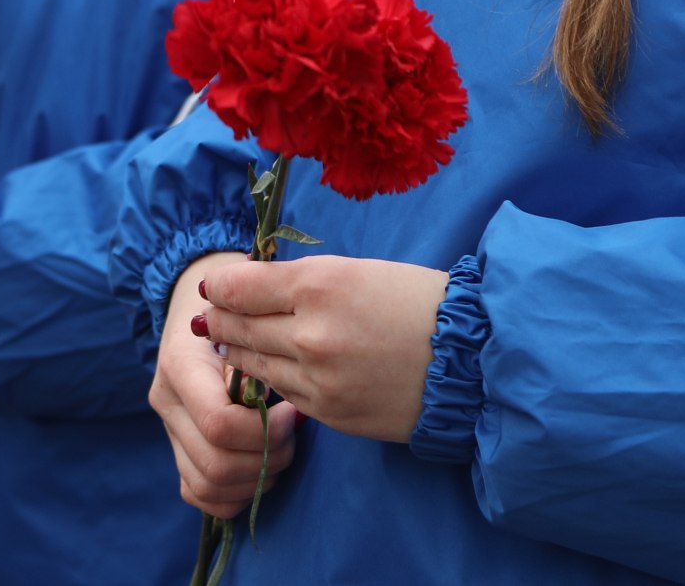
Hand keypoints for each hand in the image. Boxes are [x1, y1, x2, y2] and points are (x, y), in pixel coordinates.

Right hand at [152, 252, 297, 517]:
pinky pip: (197, 493)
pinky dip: (232, 494)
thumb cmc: (234, 306)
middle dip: (267, 459)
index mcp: (179, 366)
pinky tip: (257, 470)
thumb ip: (257, 355)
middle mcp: (166, 402)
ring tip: (279, 449)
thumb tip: (279, 403)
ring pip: (207, 485)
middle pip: (216, 464)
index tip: (294, 412)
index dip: (264, 431)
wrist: (199, 303)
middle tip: (293, 434)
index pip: (219, 424)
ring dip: (255, 478)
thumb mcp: (246, 317)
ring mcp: (168, 429)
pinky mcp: (177, 448)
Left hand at [197, 254, 447, 444]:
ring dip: (238, 350)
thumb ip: (304, 280)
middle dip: (223, 319)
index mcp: (321, 284)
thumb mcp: (361, 271)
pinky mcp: (328, 413)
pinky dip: (269, 378)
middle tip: (212, 315)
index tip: (215, 287)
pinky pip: (282, 393)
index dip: (223, 286)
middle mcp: (310, 332)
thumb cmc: (422, 303)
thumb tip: (254, 286)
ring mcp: (317, 379)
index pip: (242, 286)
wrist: (472, 364)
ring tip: (228, 340)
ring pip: (254, 363)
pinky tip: (264, 368)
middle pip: (241, 325)